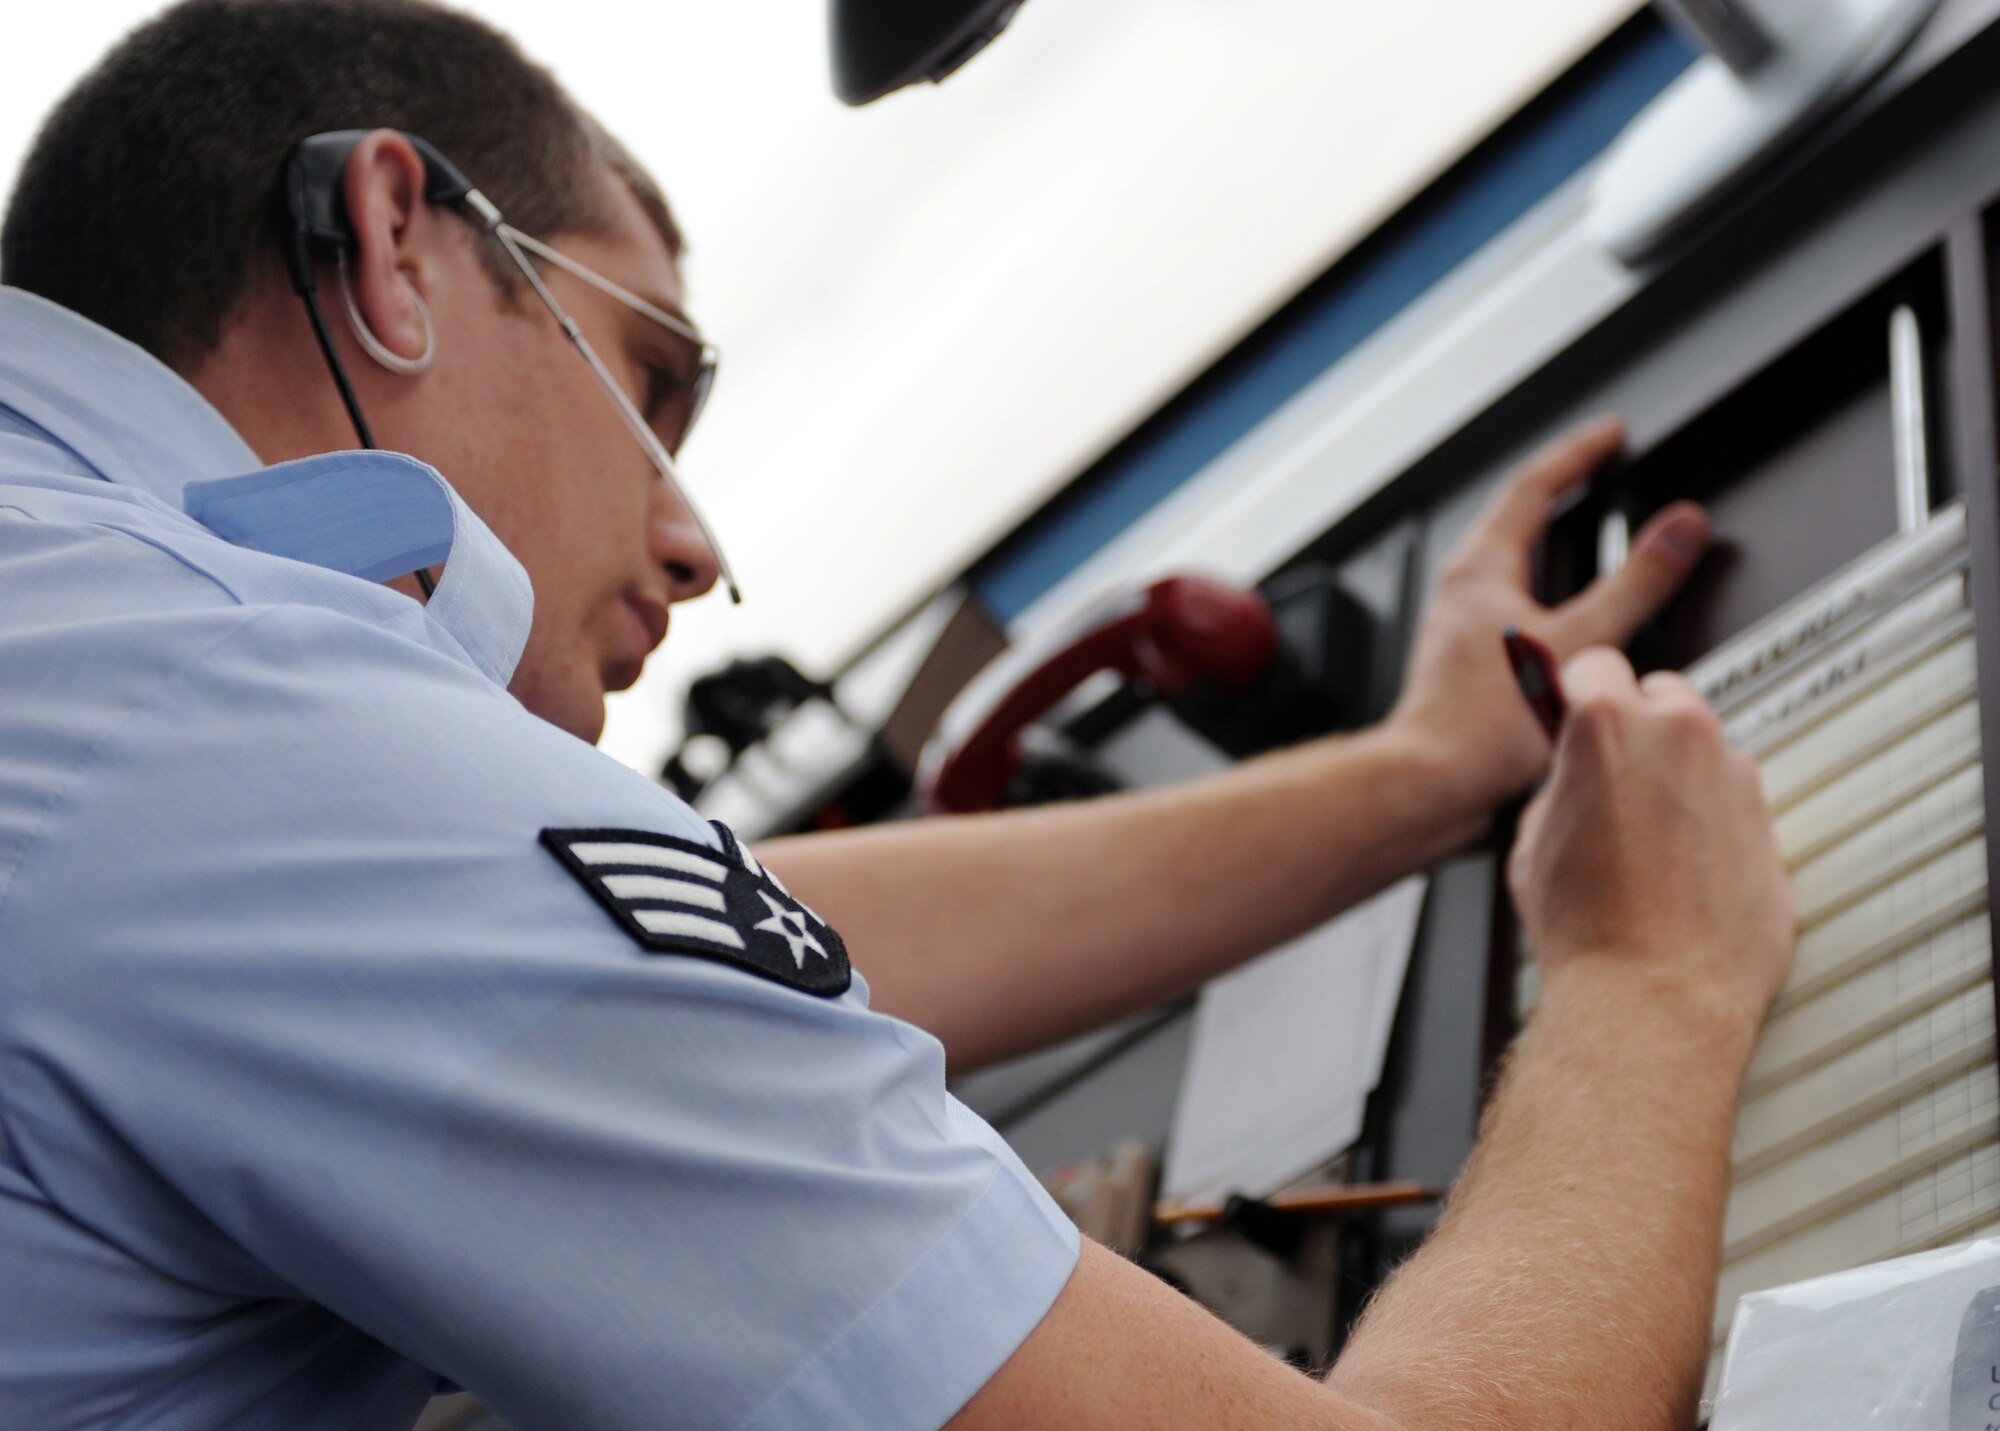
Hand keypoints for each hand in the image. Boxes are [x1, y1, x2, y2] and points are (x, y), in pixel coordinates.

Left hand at [1387, 417, 1710, 819]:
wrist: (1433, 783)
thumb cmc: (1480, 726)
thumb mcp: (1581, 642)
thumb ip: (1635, 584)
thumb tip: (1679, 530)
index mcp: (1481, 567)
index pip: (1533, 484)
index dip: (1579, 453)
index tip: (1612, 433)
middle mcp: (1464, 588)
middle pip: (1517, 517)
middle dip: (1563, 488)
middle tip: (1601, 468)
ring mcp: (1463, 622)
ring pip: (1515, 563)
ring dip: (1555, 541)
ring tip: (1591, 530)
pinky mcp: (1470, 657)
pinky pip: (1516, 602)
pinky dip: (1550, 590)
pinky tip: (1571, 615)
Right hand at [1508, 649, 1793, 1030]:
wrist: (1653, 994)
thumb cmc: (1586, 927)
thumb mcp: (1534, 840)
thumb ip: (1562, 785)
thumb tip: (1577, 776)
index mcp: (1606, 723)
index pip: (1593, 665)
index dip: (1575, 691)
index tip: (1574, 711)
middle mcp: (1679, 732)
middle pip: (1658, 693)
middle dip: (1636, 724)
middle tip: (1612, 778)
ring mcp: (1734, 773)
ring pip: (1700, 748)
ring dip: (1677, 773)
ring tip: (1647, 840)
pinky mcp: (1770, 818)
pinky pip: (1731, 799)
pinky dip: (1710, 819)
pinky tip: (1682, 870)